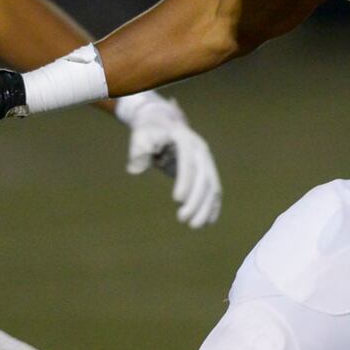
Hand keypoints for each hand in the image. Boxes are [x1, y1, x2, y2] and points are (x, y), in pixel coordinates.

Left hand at [116, 93, 221, 227]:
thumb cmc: (148, 132)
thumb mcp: (140, 136)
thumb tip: (136, 169)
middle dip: (196, 200)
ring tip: (194, 226)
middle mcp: (200, 149)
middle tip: (182, 219)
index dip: (185, 180)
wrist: (161, 124)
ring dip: (205, 207)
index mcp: (184, 139)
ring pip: (211, 185)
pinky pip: (213, 189)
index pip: (188, 161)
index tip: (176, 200)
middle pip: (204, 176)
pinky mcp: (206, 171)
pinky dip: (212, 205)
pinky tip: (209, 221)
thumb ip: (138, 151)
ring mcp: (206, 160)